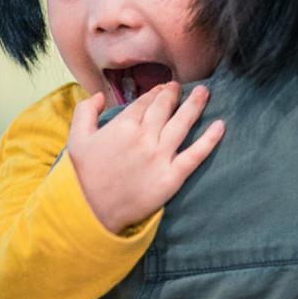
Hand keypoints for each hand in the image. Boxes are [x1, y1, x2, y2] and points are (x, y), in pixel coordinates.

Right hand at [67, 82, 225, 233]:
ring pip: (182, 124)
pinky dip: (210, 140)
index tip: (162, 88)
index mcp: (123, 125)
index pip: (145, 102)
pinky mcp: (171, 177)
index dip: (155, 93)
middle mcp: (144, 137)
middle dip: (174, 94)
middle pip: (165, 108)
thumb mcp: (76, 138)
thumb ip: (85, 111)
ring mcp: (160, 157)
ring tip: (204, 92)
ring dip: (195, 105)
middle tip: (181, 87)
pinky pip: (195, 155)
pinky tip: (221, 126)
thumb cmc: (83, 176)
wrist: (91, 211)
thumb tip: (101, 96)